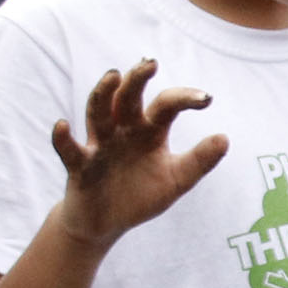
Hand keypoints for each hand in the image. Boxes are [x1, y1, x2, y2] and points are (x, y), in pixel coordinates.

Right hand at [48, 60, 227, 247]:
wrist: (106, 224)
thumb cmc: (139, 196)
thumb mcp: (174, 181)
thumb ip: (198, 162)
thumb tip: (225, 139)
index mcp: (148, 131)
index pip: (166, 105)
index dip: (184, 99)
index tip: (206, 100)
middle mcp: (122, 130)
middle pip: (128, 97)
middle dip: (138, 78)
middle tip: (151, 63)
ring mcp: (99, 145)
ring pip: (98, 113)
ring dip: (103, 94)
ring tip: (113, 76)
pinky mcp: (79, 166)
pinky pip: (69, 149)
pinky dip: (62, 138)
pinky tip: (62, 125)